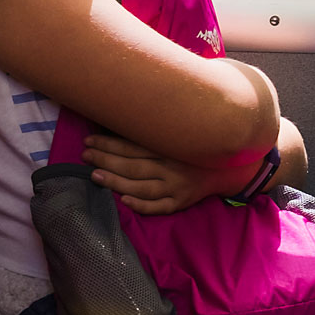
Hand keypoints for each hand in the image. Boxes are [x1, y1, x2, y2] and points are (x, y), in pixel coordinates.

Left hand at [81, 134, 257, 215]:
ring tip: (94, 176)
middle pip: (133, 165)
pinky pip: (160, 207)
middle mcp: (173, 166)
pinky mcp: (181, 201)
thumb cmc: (195, 145)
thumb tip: (125, 107)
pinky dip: (142, 205)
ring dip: (116, 182)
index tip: (88, 140)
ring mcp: (177, 186)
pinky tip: (124, 201)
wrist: (228, 166)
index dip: (109, 143)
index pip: (133, 145)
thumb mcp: (180, 130)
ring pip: (142, 187)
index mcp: (170, 145)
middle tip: (85, 156)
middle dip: (106, 160)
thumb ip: (157, 124)